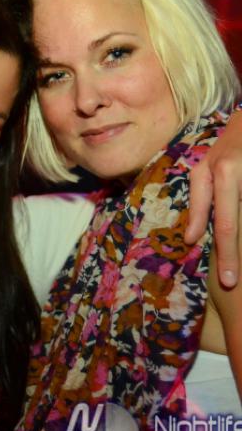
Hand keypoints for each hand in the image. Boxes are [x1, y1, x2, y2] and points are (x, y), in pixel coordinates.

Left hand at [186, 110, 241, 286]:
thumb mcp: (206, 170)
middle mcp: (232, 172)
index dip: (224, 252)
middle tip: (230, 282)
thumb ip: (199, 203)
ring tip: (241, 270)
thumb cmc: (228, 148)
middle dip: (233, 255)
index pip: (223, 222)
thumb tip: (192, 239)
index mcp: (219, 174)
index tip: (225, 279)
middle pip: (233, 223)